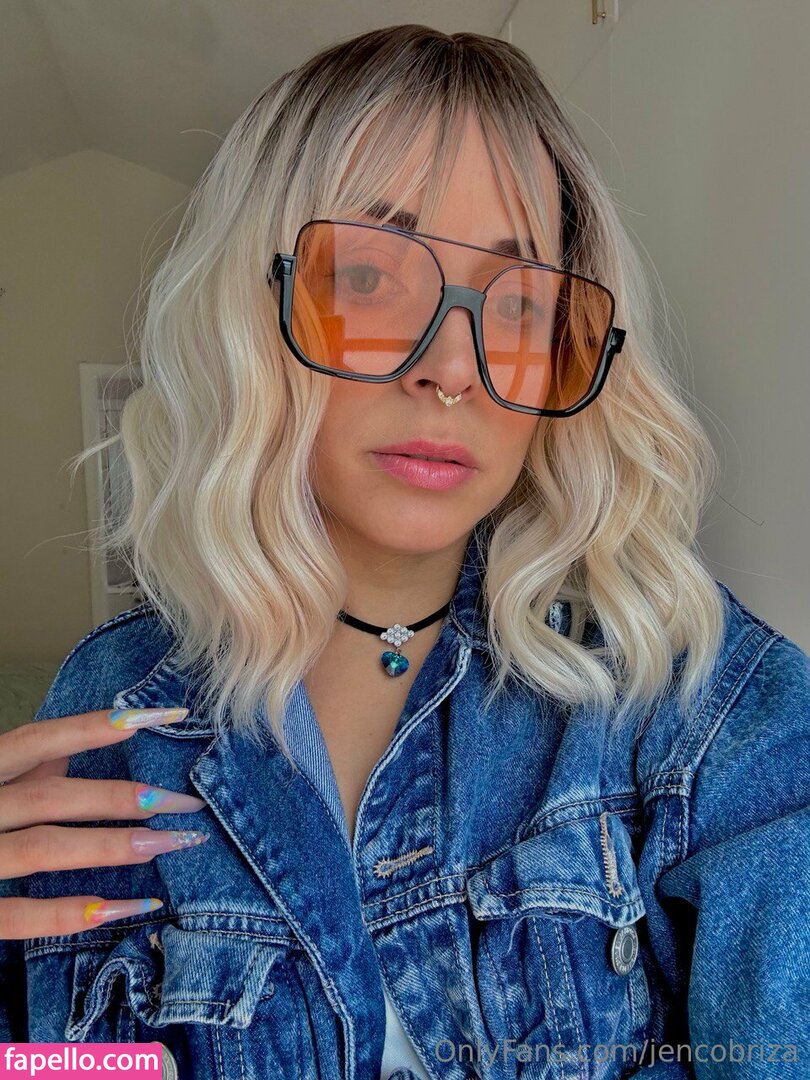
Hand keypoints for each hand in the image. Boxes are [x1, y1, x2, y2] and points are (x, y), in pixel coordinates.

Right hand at [0, 707, 208, 939]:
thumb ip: (20, 765)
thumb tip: (80, 740)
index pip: (36, 740)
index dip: (95, 726)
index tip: (160, 716)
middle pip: (51, 796)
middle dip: (122, 797)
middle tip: (186, 803)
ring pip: (42, 848)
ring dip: (112, 846)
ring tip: (170, 843)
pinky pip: (21, 916)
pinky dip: (78, 912)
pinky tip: (135, 904)